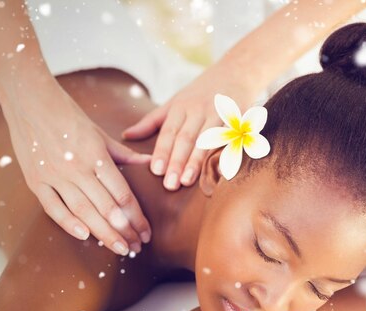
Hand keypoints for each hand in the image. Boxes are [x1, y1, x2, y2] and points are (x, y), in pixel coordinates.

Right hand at [0, 76, 151, 254]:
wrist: (29, 101)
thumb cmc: (69, 116)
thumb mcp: (100, 133)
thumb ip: (125, 154)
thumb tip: (151, 162)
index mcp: (96, 156)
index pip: (122, 195)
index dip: (137, 217)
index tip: (146, 232)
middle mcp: (77, 168)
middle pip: (107, 208)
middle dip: (125, 231)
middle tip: (137, 248)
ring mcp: (55, 176)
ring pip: (84, 212)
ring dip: (104, 234)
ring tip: (120, 249)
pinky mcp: (35, 180)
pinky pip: (53, 208)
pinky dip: (68, 223)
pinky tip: (85, 237)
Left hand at [121, 63, 258, 190]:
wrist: (237, 71)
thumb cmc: (201, 92)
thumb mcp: (174, 102)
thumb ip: (151, 122)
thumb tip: (126, 136)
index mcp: (181, 107)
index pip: (169, 132)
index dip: (162, 151)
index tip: (155, 171)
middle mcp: (200, 110)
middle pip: (186, 138)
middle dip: (177, 162)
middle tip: (169, 185)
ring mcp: (220, 115)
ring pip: (207, 141)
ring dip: (197, 162)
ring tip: (187, 181)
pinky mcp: (238, 120)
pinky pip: (230, 140)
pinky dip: (225, 156)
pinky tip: (219, 172)